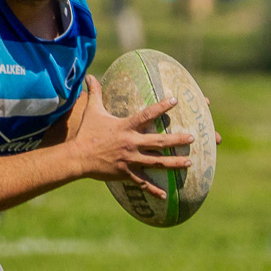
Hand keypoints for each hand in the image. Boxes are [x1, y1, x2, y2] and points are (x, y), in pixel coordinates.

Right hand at [67, 75, 193, 198]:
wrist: (78, 157)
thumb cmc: (86, 133)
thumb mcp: (92, 111)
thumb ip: (95, 93)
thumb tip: (89, 75)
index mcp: (126, 127)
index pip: (147, 115)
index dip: (161, 107)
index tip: (175, 100)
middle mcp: (131, 143)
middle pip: (159, 142)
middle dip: (177, 140)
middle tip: (192, 138)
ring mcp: (130, 160)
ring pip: (156, 163)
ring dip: (174, 163)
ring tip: (188, 162)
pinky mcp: (125, 173)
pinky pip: (142, 183)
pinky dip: (153, 190)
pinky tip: (165, 195)